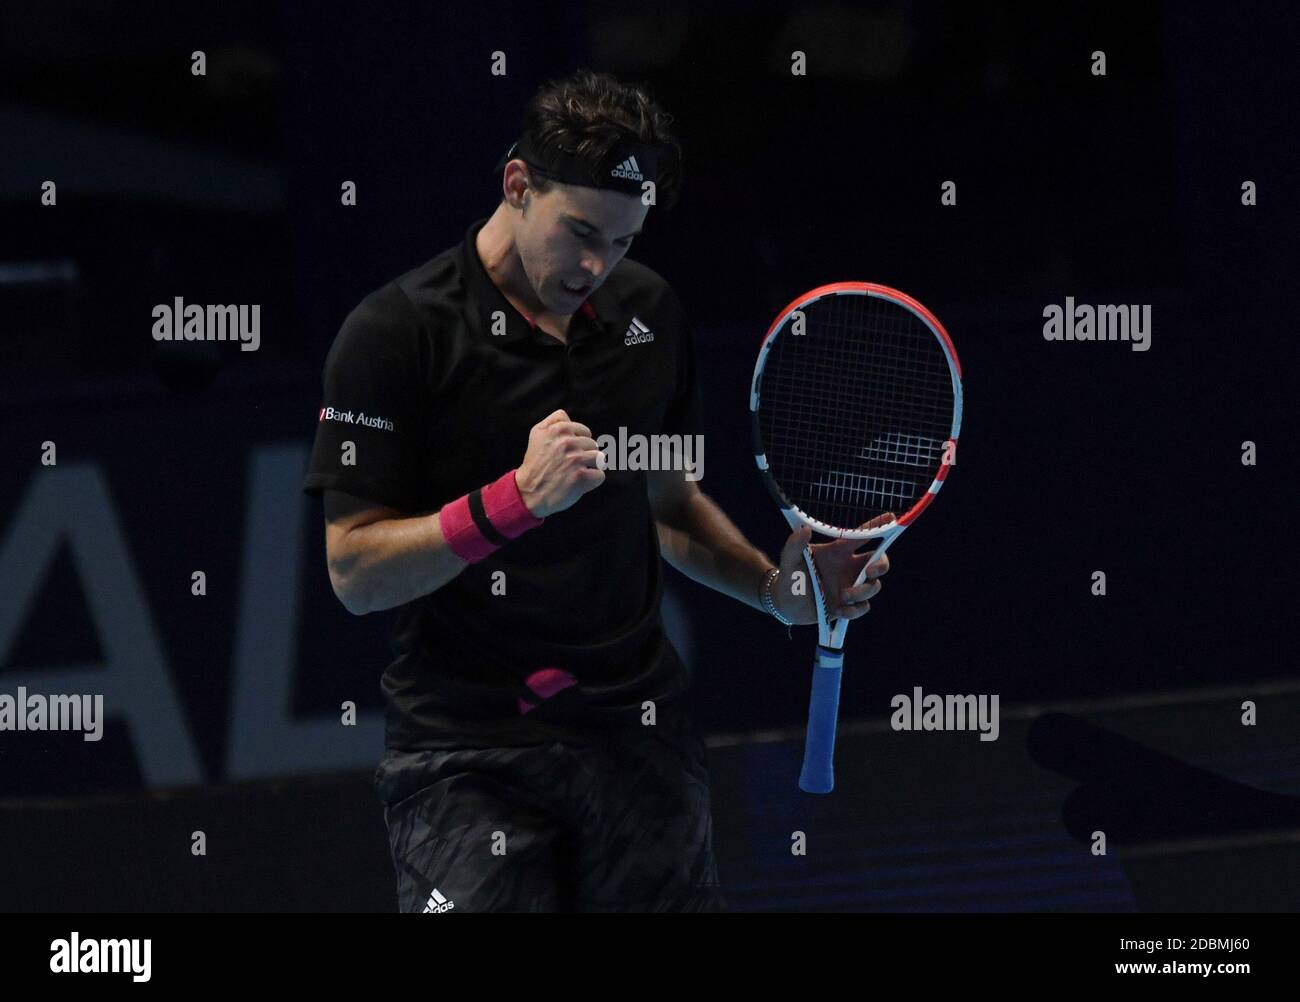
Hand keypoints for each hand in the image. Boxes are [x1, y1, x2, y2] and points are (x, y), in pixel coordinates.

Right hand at [515, 409, 604, 517]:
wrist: (528, 492)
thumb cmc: (535, 463)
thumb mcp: (537, 434)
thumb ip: (554, 421)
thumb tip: (569, 417)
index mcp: (559, 429)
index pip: (585, 431)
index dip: (578, 443)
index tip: (567, 453)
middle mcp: (567, 442)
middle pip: (593, 444)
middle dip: (584, 454)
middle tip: (569, 465)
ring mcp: (575, 459)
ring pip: (599, 458)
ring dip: (590, 467)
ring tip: (576, 473)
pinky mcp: (581, 477)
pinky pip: (600, 475)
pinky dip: (592, 481)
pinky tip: (579, 483)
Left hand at [772, 513, 894, 624]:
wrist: (785, 604)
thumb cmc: (789, 576)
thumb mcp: (789, 560)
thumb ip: (795, 545)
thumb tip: (803, 529)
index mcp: (839, 551)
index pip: (862, 536)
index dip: (878, 526)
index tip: (891, 518)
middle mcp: (849, 567)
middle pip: (879, 561)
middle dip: (881, 565)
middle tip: (869, 572)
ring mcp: (851, 586)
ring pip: (874, 587)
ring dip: (863, 592)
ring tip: (843, 596)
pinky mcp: (848, 605)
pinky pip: (863, 607)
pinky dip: (854, 610)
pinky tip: (839, 610)